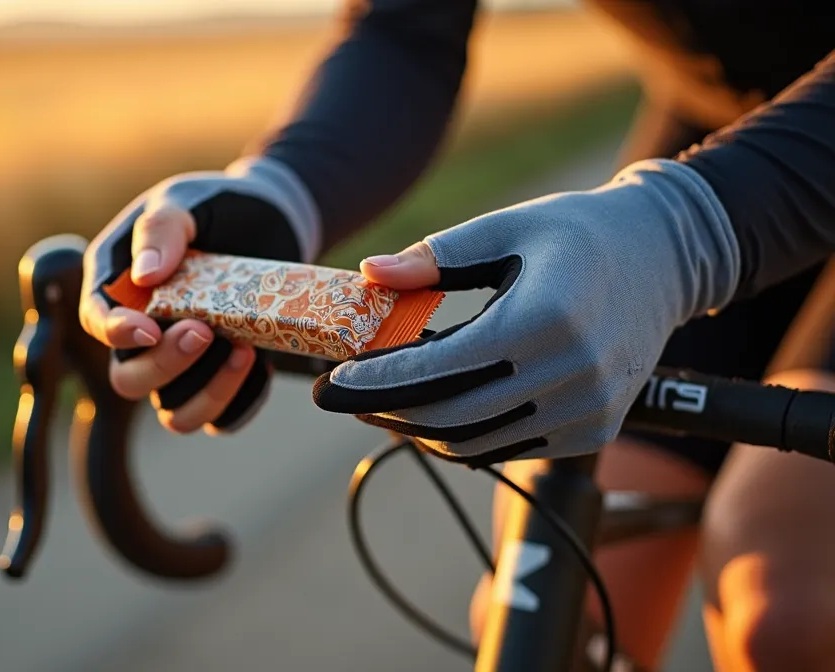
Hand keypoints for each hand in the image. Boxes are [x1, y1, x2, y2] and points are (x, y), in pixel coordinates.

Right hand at [80, 156, 319, 433]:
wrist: (271, 219)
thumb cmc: (215, 206)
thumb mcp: (184, 203)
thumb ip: (161, 230)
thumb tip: (142, 278)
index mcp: (115, 285)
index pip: (97, 321)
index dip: (116, 334)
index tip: (149, 329)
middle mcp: (140, 333)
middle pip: (130, 380)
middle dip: (165, 365)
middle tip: (205, 330)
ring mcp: (179, 362)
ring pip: (174, 412)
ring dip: (207, 392)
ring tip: (243, 349)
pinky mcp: (218, 378)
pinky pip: (220, 419)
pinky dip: (239, 404)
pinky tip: (260, 366)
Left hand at [313, 159, 741, 464]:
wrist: (666, 257)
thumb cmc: (576, 233)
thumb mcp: (504, 227)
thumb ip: (435, 256)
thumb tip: (369, 273)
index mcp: (543, 319)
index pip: (438, 369)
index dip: (375, 383)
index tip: (330, 385)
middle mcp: (571, 373)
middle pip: (450, 417)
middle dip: (386, 412)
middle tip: (343, 399)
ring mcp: (587, 410)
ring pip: (476, 444)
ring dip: (419, 430)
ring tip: (381, 405)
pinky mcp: (595, 430)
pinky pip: (510, 449)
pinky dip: (464, 438)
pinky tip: (433, 412)